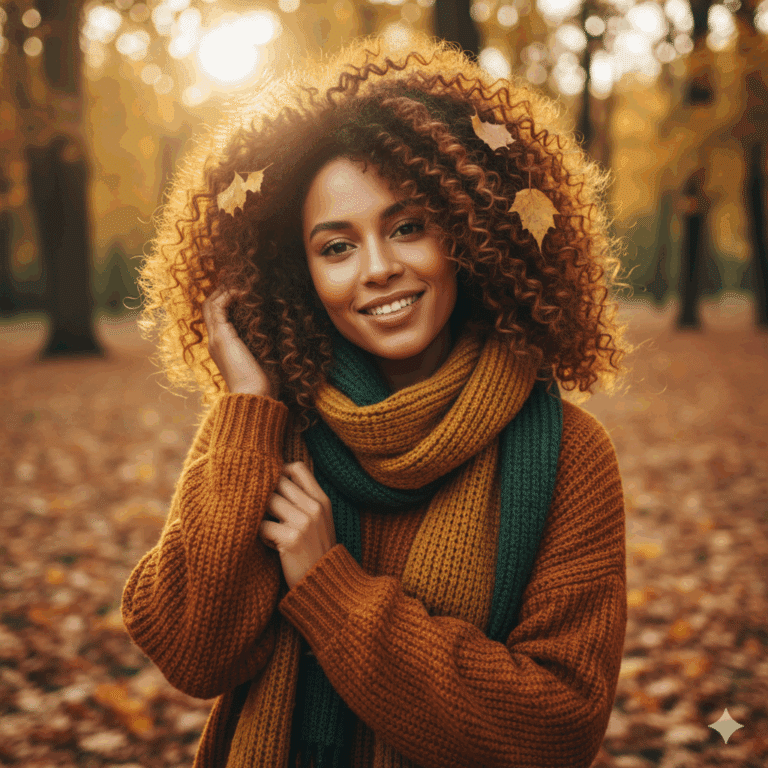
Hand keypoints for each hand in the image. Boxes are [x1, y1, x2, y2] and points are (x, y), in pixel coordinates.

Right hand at [202, 285, 275, 397]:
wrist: (255, 396)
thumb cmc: (265, 383)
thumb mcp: (264, 358)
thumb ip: (264, 343)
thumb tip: (280, 330)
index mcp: (223, 347)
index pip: (218, 316)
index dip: (229, 300)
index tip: (247, 290)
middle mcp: (215, 341)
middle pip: (210, 306)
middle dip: (225, 291)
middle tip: (243, 281)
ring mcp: (216, 338)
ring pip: (211, 303)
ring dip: (226, 290)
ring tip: (244, 283)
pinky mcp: (222, 337)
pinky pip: (218, 307)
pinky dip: (229, 295)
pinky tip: (245, 292)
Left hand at [259, 462, 336, 590]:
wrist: (326, 585)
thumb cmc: (317, 551)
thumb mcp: (320, 521)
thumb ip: (304, 500)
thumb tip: (275, 479)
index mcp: (322, 500)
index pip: (297, 468)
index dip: (280, 470)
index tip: (272, 484)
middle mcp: (314, 508)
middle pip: (278, 482)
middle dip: (266, 494)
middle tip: (267, 512)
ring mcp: (304, 523)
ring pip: (267, 501)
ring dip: (262, 515)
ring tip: (270, 530)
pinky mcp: (291, 539)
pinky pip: (262, 526)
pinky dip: (261, 536)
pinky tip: (271, 545)